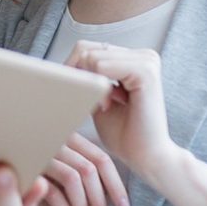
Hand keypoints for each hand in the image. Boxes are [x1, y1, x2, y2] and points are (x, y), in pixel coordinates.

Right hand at [32, 131, 129, 205]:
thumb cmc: (47, 197)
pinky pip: (51, 187)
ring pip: (73, 177)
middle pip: (90, 168)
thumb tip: (121, 196)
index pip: (101, 159)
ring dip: (82, 204)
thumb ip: (93, 184)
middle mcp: (54, 140)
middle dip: (101, 200)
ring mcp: (38, 151)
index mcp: (70, 139)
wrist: (14, 205)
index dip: (116, 185)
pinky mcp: (24, 168)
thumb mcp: (74, 188)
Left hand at [67, 41, 179, 185]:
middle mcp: (143, 55)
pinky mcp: (145, 72)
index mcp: (134, 58)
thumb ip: (88, 80)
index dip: (72, 70)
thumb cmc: (124, 134)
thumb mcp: (99, 99)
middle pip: (86, 48)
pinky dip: (96, 88)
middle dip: (79, 78)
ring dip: (90, 86)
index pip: (87, 48)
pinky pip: (101, 66)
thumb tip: (60, 67)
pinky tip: (109, 105)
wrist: (145, 158)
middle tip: (95, 103)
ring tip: (107, 106)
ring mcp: (146, 60)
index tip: (79, 96)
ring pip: (90, 57)